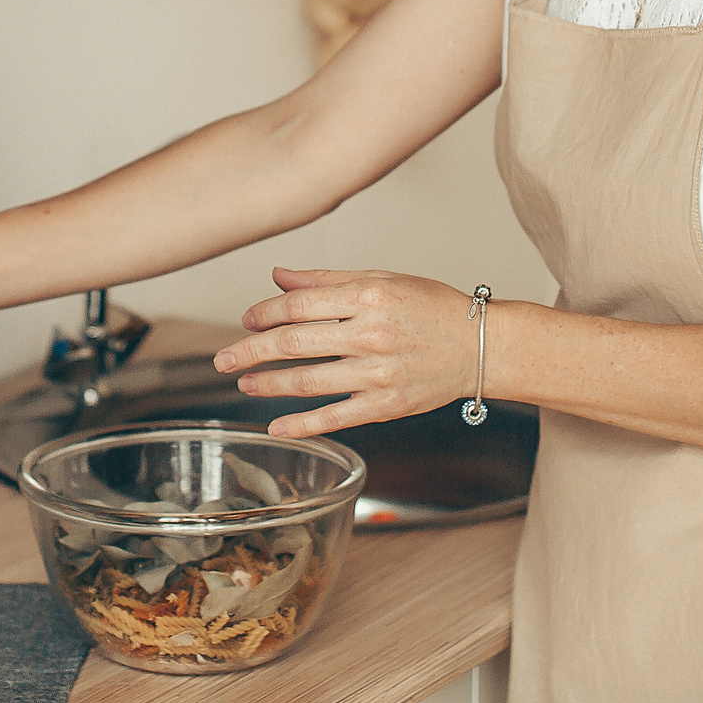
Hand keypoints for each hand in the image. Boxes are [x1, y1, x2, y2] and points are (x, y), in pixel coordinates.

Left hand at [211, 267, 476, 438]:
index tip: (246, 320)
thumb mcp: (382, 280)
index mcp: (367, 295)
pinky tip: (277, 425)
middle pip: (294, 342)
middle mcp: (370, 333)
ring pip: (309, 381)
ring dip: (269, 384)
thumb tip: (278, 277)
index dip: (264, 313)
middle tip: (222, 359)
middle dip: (251, 351)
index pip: (298, 304)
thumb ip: (326, 280)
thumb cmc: (431, 308)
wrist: (480, 346)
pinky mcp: (387, 404)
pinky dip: (304, 423)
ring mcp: (379, 372)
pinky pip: (337, 416)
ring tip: (244, 383)